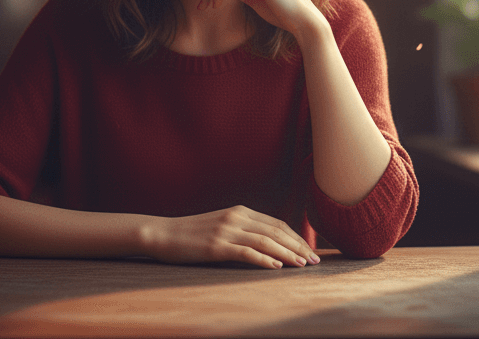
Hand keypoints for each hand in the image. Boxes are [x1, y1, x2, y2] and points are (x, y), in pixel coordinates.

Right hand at [143, 205, 319, 268]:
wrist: (163, 233)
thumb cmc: (194, 234)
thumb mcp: (222, 225)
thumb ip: (244, 230)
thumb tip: (269, 245)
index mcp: (240, 211)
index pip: (276, 223)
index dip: (296, 237)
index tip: (311, 250)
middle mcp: (236, 217)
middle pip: (275, 231)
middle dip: (298, 246)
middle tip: (315, 260)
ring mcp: (226, 231)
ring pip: (264, 241)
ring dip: (286, 253)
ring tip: (302, 265)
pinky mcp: (216, 246)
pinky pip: (245, 252)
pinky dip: (263, 259)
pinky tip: (275, 267)